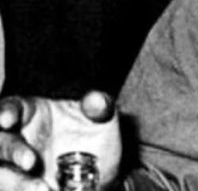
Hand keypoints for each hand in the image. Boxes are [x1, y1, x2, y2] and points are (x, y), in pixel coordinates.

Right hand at [0, 91, 121, 189]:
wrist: (101, 166)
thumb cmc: (92, 132)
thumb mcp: (101, 117)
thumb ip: (99, 107)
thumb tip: (97, 101)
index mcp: (29, 112)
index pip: (11, 108)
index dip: (6, 112)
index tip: (8, 120)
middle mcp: (16, 139)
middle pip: (1, 144)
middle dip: (12, 151)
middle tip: (31, 162)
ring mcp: (13, 166)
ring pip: (3, 174)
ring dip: (17, 182)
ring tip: (43, 188)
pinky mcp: (18, 186)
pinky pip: (13, 190)